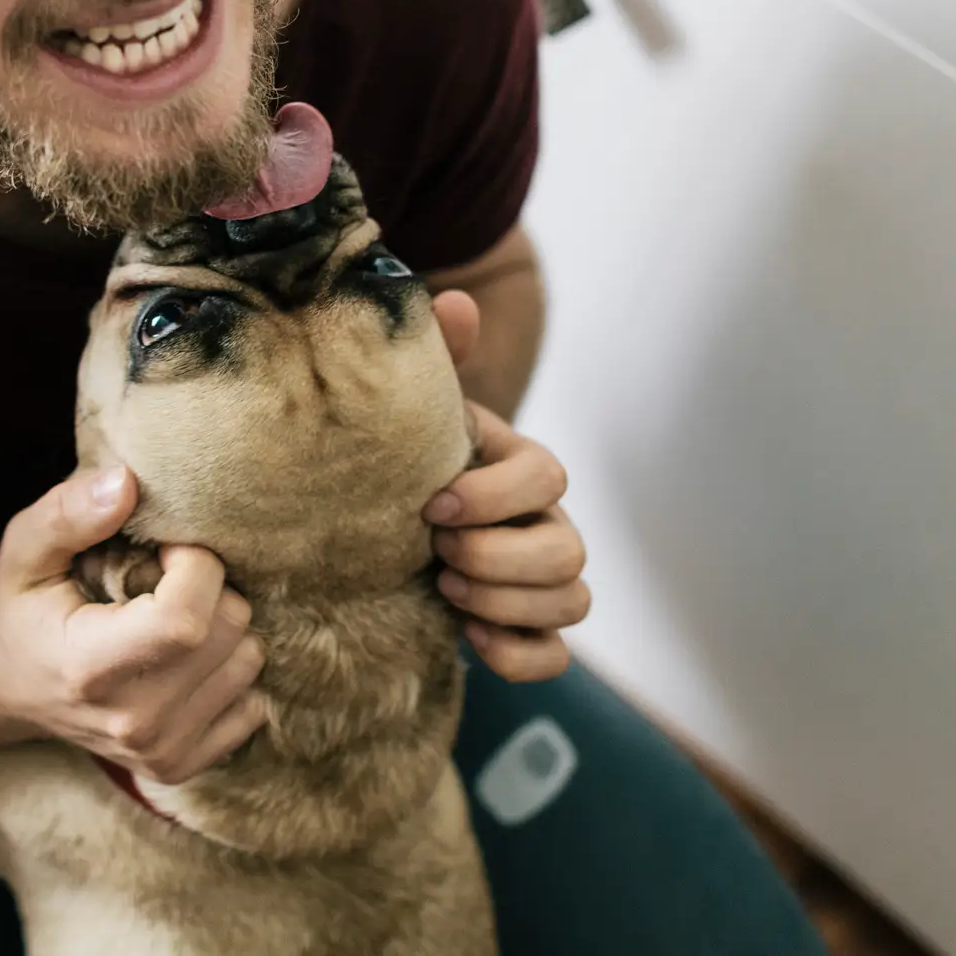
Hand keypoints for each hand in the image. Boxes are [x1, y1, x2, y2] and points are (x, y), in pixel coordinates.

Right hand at [0, 467, 266, 784]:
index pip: (186, 619)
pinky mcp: (179, 766)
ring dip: (222, 626)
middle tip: (165, 580)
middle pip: (228, 630)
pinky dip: (228, 670)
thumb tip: (127, 482)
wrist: (2, 688)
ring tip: (171, 618)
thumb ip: (69, 512)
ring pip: (248, 661)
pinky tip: (183, 658)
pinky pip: (252, 703)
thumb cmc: (21, 608)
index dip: (195, 565)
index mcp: (90, 668)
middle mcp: (131, 721)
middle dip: (210, 587)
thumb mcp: (25, 550)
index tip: (167, 549)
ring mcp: (159, 751)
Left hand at [425, 291, 590, 681]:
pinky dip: (519, 653)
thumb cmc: (406, 458)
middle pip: (568, 552)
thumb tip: (455, 301)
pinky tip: (469, 637)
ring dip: (507, 602)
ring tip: (445, 589)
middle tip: (437, 554)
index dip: (496, 496)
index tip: (433, 503)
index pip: (547, 477)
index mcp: (522, 467)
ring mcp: (542, 579)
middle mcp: (546, 523)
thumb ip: (439, 359)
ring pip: (572, 602)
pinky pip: (555, 655)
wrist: (383, 520)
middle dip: (499, 558)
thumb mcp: (417, 411)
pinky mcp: (526, 627)